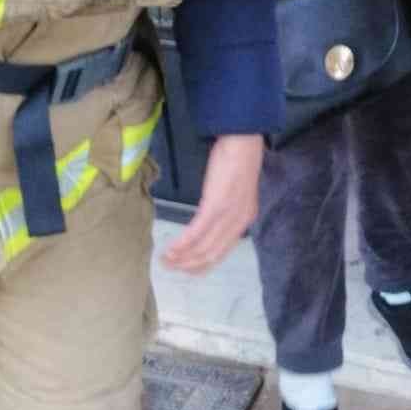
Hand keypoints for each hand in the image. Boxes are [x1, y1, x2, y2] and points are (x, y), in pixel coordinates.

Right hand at [160, 134, 263, 273]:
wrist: (242, 140)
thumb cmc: (237, 159)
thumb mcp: (236, 191)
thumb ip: (226, 209)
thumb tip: (209, 221)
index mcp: (244, 220)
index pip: (222, 252)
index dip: (202, 264)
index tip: (185, 269)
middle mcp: (238, 222)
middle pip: (211, 254)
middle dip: (188, 264)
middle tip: (169, 267)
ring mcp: (227, 215)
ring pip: (203, 246)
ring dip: (182, 257)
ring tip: (165, 259)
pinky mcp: (216, 205)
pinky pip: (197, 231)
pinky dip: (183, 243)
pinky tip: (171, 248)